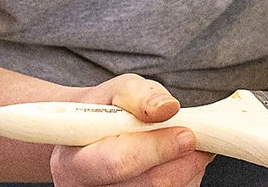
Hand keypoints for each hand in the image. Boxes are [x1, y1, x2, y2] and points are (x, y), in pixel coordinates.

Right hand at [49, 74, 213, 186]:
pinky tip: (178, 162)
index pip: (119, 162)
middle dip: (181, 161)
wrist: (93, 136)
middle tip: (196, 139)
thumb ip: (141, 96)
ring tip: (182, 146)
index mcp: (71, 163)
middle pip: (147, 186)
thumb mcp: (118, 91)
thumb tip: (167, 108)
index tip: (186, 134)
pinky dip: (184, 180)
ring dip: (186, 172)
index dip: (158, 148)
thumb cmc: (105, 112)